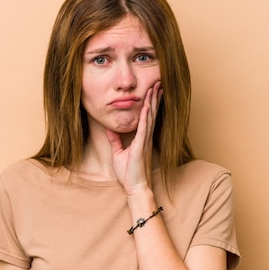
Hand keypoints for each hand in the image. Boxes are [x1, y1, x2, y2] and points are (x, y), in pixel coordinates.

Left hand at [106, 81, 162, 196]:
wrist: (135, 187)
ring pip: (149, 117)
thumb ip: (115, 140)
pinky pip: (143, 128)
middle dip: (154, 96)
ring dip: (152, 101)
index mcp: (142, 138)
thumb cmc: (129, 173)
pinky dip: (144, 116)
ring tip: (155, 88)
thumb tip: (110, 129)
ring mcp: (144, 141)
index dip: (150, 102)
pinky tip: (146, 106)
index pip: (147, 116)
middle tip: (158, 82)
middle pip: (151, 112)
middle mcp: (146, 137)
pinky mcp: (141, 146)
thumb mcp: (118, 153)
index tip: (152, 89)